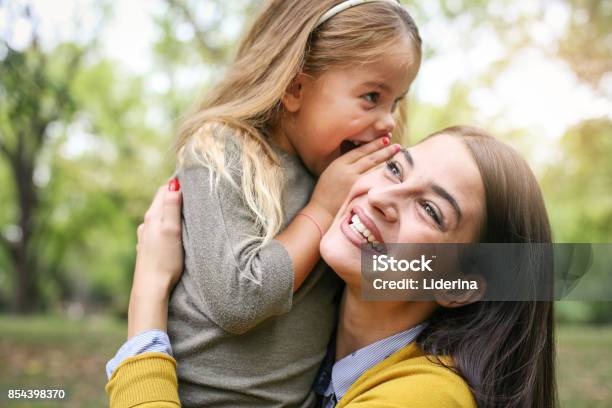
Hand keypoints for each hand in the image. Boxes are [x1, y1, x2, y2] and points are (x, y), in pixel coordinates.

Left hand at [127, 178, 182, 338]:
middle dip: (174, 195)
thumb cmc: (165, 260)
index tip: (191, 179)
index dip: (176, 183)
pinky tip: (174, 232)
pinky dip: (167, 225)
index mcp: (152, 216)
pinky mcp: (148, 249)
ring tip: (185, 210)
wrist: (151, 288)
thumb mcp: (171, 230)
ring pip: (159, 217)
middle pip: (160, 202)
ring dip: (171, 211)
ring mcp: (146, 237)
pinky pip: (159, 230)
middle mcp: (146, 225)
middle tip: (191, 191)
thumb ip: (172, 206)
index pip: (163, 190)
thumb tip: (174, 184)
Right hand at [309, 137, 400, 221]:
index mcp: (339, 163)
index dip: (373, 144)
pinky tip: (391, 170)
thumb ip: (344, 166)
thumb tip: (359, 160)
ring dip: (386, 160)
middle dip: (384, 149)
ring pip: (373, 166)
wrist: (320, 210)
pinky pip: (373, 179)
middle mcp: (347, 169)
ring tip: (397, 155)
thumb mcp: (331, 173)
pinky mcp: (357, 190)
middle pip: (369, 156)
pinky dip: (382, 173)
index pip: (360, 151)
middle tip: (397, 145)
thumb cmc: (324, 194)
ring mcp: (353, 180)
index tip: (385, 140)